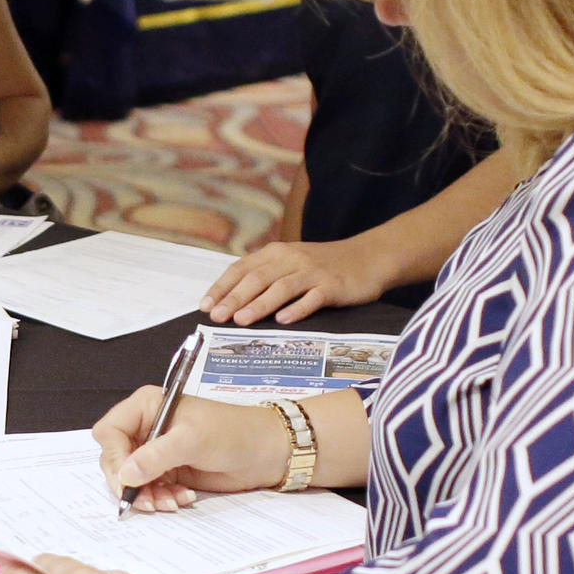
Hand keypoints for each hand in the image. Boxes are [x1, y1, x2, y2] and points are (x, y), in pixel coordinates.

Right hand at [95, 389, 288, 512]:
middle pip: (116, 458)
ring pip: (132, 478)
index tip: (126, 478)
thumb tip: (125, 474)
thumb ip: (156, 457)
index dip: (114, 456)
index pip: (111, 431)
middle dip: (129, 482)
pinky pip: (151, 489)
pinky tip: (182, 498)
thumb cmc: (233, 432)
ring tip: (168, 503)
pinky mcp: (168, 470)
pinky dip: (162, 498)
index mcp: (147, 406)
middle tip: (144, 500)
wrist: (265, 452)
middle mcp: (147, 427)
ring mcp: (157, 451)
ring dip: (147, 495)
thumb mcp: (192, 440)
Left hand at [199, 236, 392, 325]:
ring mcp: (313, 272)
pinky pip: (313, 298)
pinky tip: (283, 320)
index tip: (205, 305)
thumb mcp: (290, 263)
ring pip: (281, 288)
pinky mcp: (333, 286)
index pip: (241, 269)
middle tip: (217, 317)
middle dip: (233, 298)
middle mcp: (291, 259)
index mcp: (276, 253)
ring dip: (259, 304)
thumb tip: (230, 300)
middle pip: (257, 279)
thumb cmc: (322, 265)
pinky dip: (297, 308)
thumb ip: (264, 276)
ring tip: (241, 320)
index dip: (221, 287)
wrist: (368, 257)